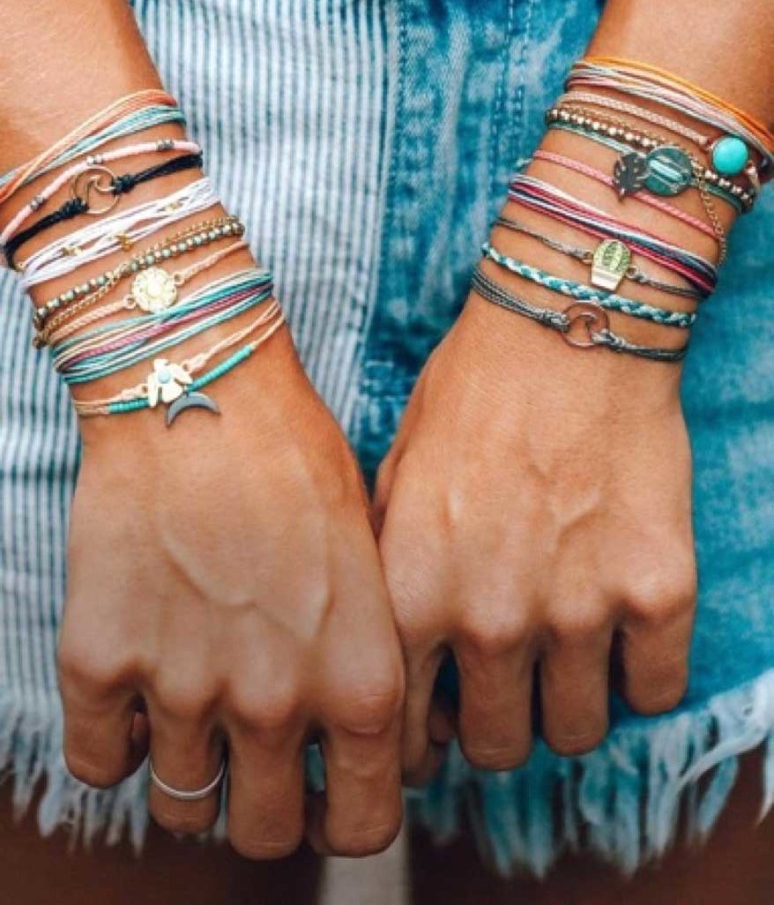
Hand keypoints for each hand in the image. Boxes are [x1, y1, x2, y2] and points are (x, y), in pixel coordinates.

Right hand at [58, 329, 404, 857]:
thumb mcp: (372, 566)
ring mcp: (180, 689)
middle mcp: (274, 704)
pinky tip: (141, 698)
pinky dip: (120, 745)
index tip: (329, 787)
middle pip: (264, 835)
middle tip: (263, 765)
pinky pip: (99, 764)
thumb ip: (370, 664)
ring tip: (201, 719)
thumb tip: (371, 733)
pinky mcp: (100, 661)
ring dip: (194, 775)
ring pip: (182, 809)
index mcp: (360, 683)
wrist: (204, 391)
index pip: (363, 825)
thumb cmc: (300, 464)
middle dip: (269, 809)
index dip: (346, 812)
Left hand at [375, 293, 695, 782]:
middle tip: (505, 685)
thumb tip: (405, 660)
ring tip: (562, 656)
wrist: (567, 331)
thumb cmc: (470, 396)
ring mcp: (581, 611)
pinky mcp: (659, 591)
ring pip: (577, 734)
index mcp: (415, 596)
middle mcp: (493, 620)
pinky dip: (636, 674)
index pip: (407, 731)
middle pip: (497, 747)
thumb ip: (394, 579)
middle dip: (496, 724)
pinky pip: (653, 691)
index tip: (440, 726)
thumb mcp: (395, 482)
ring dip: (566, 706)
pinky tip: (619, 630)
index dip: (422, 741)